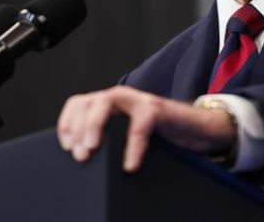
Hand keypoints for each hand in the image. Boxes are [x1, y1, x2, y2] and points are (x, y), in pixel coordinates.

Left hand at [56, 85, 235, 171]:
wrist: (197, 130)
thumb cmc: (160, 136)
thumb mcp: (127, 138)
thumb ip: (108, 142)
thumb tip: (83, 162)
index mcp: (108, 105)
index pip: (77, 104)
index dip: (66, 124)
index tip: (66, 147)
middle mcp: (120, 98)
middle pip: (87, 102)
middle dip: (77, 128)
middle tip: (78, 154)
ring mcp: (138, 100)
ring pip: (106, 101)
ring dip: (94, 125)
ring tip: (90, 150)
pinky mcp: (157, 109)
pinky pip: (140, 123)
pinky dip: (132, 145)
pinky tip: (130, 164)